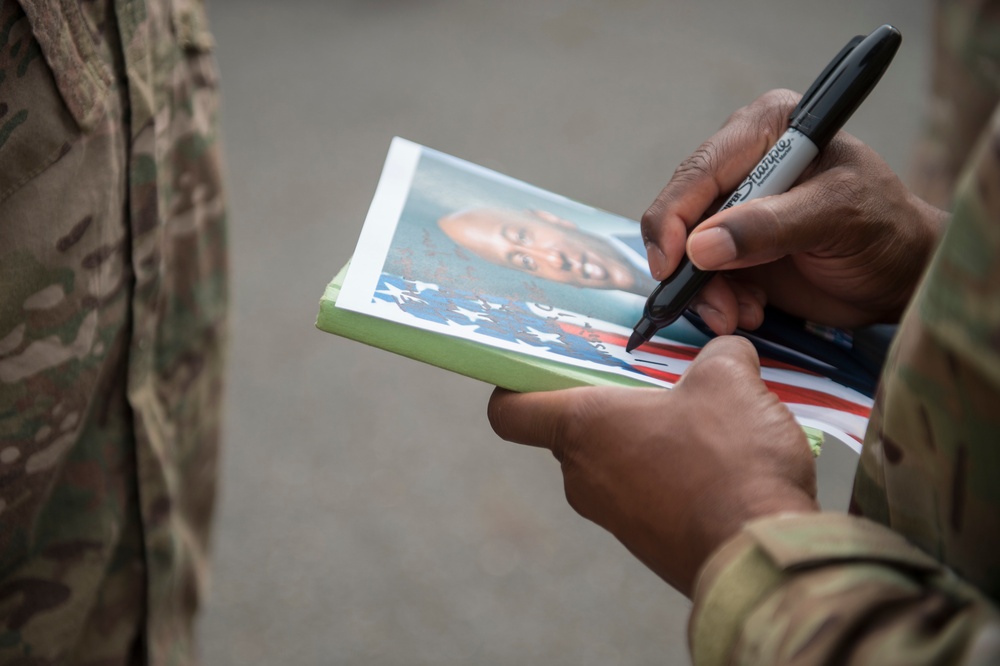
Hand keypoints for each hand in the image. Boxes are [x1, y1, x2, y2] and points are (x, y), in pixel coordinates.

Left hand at [487, 337, 817, 595]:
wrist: (760, 555)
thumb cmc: (729, 461)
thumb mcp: (729, 380)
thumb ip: (719, 354)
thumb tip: (726, 353)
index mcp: (582, 428)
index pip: (509, 411)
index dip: (514, 386)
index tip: (540, 370)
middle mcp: (583, 476)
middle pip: (574, 431)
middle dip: (612, 405)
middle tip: (656, 384)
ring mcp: (612, 517)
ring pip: (616, 463)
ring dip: (650, 441)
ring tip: (705, 425)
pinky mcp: (647, 543)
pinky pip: (646, 496)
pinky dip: (673, 478)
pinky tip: (722, 466)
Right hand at [641, 89, 947, 334]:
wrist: (901, 276)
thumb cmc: (884, 229)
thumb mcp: (836, 217)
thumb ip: (769, 227)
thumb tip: (700, 247)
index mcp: (767, 129)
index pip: (699, 171)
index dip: (673, 218)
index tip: (669, 265)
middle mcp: (742, 162)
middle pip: (683, 212)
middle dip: (691, 265)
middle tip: (715, 306)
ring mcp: (735, 208)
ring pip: (687, 251)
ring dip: (707, 291)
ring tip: (741, 315)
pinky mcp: (733, 247)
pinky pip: (702, 276)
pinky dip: (718, 300)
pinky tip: (750, 311)